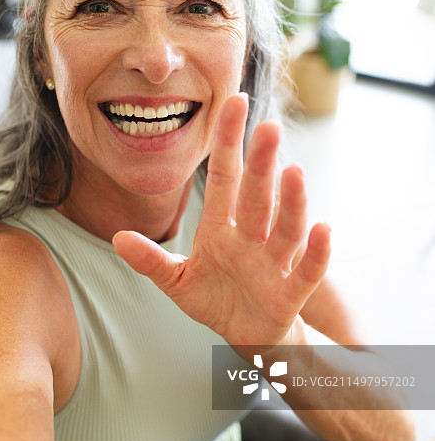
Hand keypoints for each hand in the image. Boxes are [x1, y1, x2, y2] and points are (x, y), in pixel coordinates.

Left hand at [113, 94, 330, 348]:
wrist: (246, 339)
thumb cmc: (216, 300)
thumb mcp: (178, 282)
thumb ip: (151, 261)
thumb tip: (117, 238)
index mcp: (221, 228)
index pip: (224, 178)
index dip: (228, 142)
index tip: (235, 101)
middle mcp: (250, 238)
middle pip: (255, 197)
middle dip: (260, 164)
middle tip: (267, 126)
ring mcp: (273, 264)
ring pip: (284, 227)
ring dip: (290, 202)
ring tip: (294, 171)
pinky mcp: (289, 294)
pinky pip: (307, 271)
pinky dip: (315, 253)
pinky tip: (323, 228)